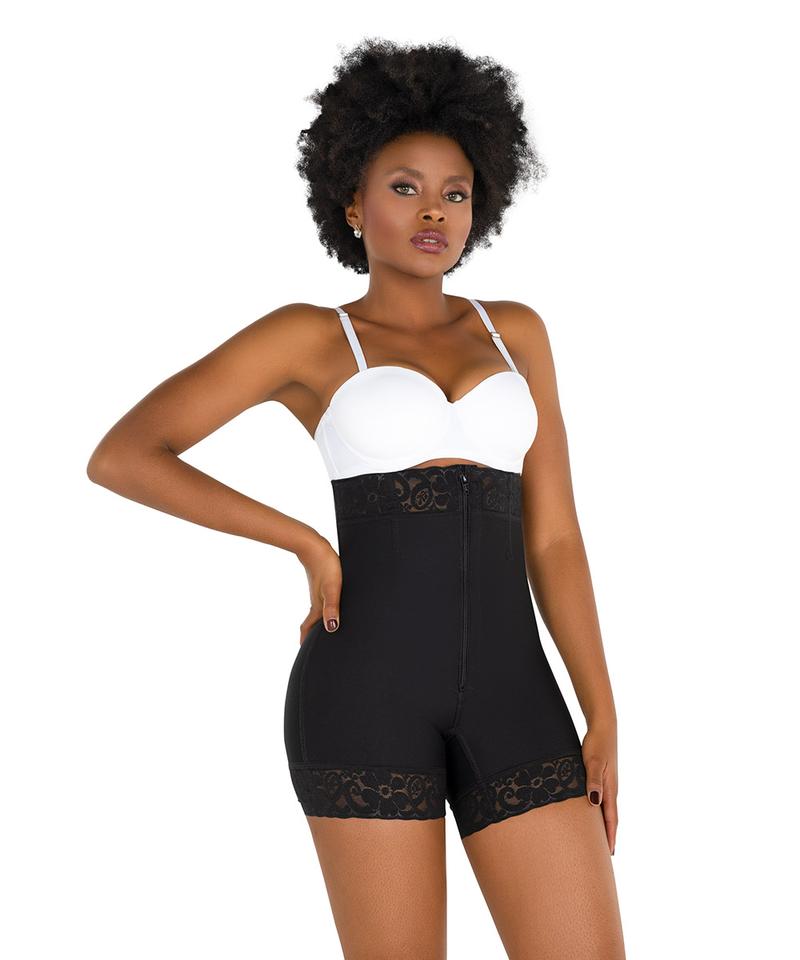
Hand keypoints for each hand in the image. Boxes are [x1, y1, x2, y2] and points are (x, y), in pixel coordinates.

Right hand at [296, 537, 342, 644]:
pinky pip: (322, 602)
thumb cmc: (326, 566)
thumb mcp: (332, 588)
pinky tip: (332, 607)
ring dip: (319, 623)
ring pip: (317, 613)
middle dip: (312, 635)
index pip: (308, 628)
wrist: (314, 545)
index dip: (305, 641)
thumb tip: (332, 628)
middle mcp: (316, 602)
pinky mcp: (321, 584)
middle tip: (315, 646)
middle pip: (312, 623)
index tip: (305, 653)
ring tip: (325, 630)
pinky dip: (324, 610)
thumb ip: (332, 607)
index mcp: (317, 607)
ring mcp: (318, 593)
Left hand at [581, 723, 617, 855]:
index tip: (608, 855)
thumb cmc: (597, 744)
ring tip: (598, 840)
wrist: (603, 727)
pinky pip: (601, 800)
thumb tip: (595, 802)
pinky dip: (598, 812)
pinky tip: (592, 813)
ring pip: (606, 810)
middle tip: (604, 856)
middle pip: (611, 819)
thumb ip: (593, 780)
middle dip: (608, 837)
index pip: (611, 820)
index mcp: (610, 789)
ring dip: (603, 826)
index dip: (609, 837)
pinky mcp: (602, 777)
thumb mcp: (593, 762)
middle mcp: (611, 790)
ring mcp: (607, 784)